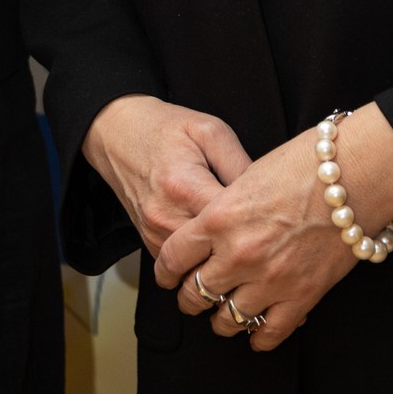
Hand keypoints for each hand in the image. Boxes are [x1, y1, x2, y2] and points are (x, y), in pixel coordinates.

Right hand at [82, 93, 251, 258]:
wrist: (117, 134)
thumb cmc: (165, 129)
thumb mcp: (210, 131)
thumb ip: (239, 164)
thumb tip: (266, 195)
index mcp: (184, 186)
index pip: (232, 223)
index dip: (259, 222)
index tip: (275, 216)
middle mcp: (166, 217)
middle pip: (218, 251)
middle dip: (244, 244)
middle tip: (265, 233)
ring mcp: (154, 234)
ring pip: (202, 264)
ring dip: (224, 254)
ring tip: (243, 237)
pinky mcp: (149, 243)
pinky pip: (185, 263)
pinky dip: (203, 256)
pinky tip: (217, 240)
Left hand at [157, 101, 392, 353]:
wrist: (354, 176)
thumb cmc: (305, 163)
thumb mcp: (248, 174)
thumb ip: (226, 206)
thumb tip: (215, 224)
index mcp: (218, 218)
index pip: (173, 257)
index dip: (166, 271)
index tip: (168, 276)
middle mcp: (237, 253)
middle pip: (195, 293)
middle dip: (190, 299)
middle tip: (193, 298)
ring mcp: (269, 279)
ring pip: (227, 319)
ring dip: (221, 321)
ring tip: (222, 318)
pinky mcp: (301, 295)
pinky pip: (269, 332)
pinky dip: (260, 338)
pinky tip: (256, 335)